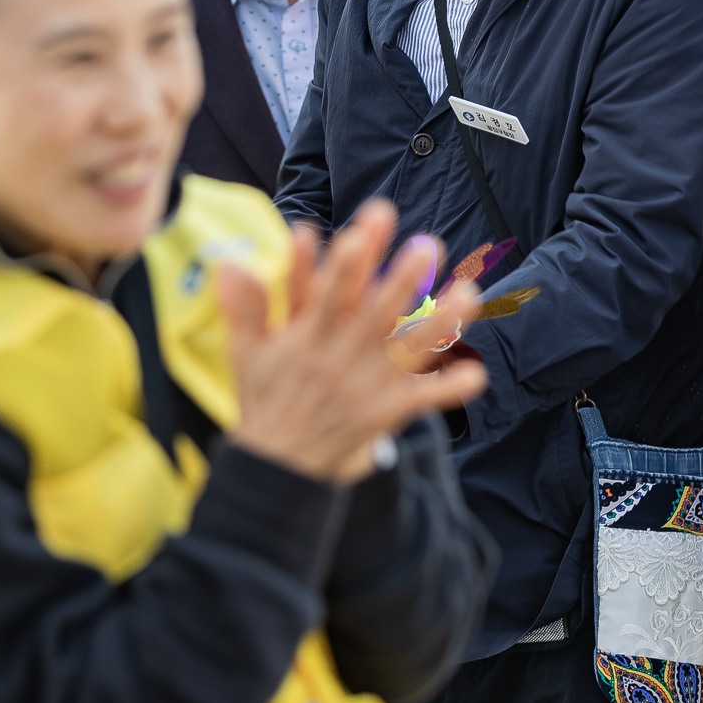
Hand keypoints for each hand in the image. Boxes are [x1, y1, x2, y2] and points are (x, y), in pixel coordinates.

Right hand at [216, 200, 486, 484]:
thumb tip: (227, 261)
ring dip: (439, 323)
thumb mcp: (247, 352)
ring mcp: (365, 387)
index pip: (324, 297)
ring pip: (407, 351)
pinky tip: (475, 375)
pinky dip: (447, 390)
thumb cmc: (265, 398)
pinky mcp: (384, 413)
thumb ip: (243, 306)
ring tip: (468, 293)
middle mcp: (340, 360)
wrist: (279, 467)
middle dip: (401, 279)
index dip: (340, 268)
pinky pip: (420, 401)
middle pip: (374, 315)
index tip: (355, 235)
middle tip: (427, 245)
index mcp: (307, 340)